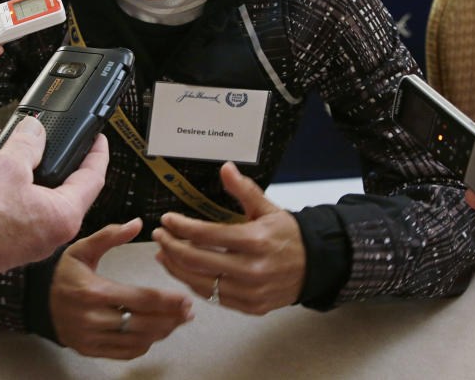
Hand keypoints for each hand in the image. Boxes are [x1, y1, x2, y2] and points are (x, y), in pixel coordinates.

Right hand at [0, 116, 108, 290]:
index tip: (98, 138)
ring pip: (29, 189)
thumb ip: (27, 142)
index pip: (92, 179)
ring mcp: (23, 237)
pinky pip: (9, 201)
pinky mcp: (0, 237)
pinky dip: (0, 180)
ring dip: (16, 163)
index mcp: (61, 218)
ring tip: (2, 143)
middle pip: (59, 183)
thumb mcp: (6, 165)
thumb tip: (35, 130)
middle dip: (44, 152)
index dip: (97, 152)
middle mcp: (47, 232)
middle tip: (39, 131)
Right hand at [49, 220, 192, 359]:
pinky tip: (155, 334)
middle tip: (188, 312)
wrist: (38, 300)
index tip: (185, 299)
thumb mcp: (82, 248)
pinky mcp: (90, 350)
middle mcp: (92, 318)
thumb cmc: (65, 272)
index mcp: (93, 291)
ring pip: (136, 340)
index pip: (139, 299)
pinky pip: (124, 352)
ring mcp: (90, 337)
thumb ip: (110, 235)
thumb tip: (137, 223)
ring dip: (161, 333)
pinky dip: (143, 345)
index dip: (166, 301)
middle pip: (142, 323)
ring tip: (176, 322)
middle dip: (170, 318)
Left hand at [152, 162, 304, 315]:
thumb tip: (226, 167)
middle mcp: (252, 269)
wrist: (316, 267)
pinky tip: (183, 271)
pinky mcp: (250, 307)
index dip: (182, 227)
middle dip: (172, 247)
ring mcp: (250, 292)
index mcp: (255, 240)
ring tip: (163, 254)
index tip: (166, 220)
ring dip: (176, 268)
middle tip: (159, 236)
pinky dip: (194, 283)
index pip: (207, 235)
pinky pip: (213, 297)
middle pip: (197, 261)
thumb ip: (244, 190)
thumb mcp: (268, 208)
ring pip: (201, 283)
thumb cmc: (288, 235)